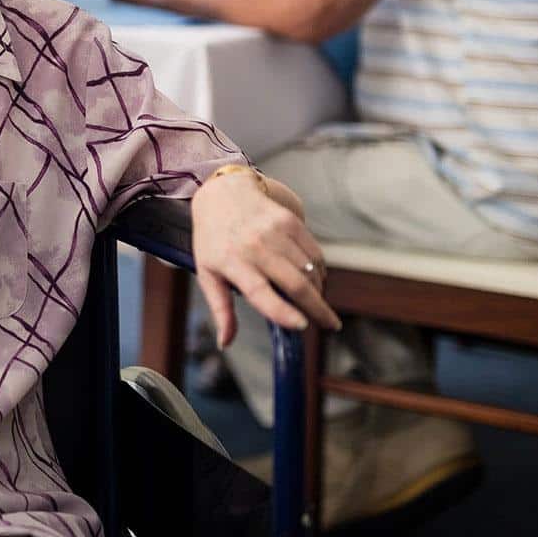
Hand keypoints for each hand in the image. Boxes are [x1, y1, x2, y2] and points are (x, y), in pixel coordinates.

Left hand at [190, 171, 340, 345]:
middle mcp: (255, 246)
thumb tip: (226, 343)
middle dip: (317, 308)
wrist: (223, 193)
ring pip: (309, 270)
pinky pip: (315, 253)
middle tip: (330, 325)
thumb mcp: (207, 273)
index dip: (281, 311)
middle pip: (294, 283)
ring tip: (318, 305)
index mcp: (231, 262)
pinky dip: (319, 271)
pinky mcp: (290, 221)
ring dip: (319, 291)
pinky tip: (315, 280)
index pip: (259, 292)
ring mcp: (275, 232)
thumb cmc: (213, 239)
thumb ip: (220, 309)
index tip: (301, 326)